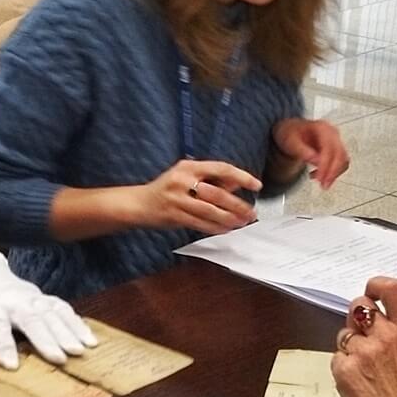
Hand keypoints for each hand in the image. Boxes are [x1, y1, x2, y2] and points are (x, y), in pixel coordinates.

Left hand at [0, 244, 96, 369]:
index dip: (4, 345)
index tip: (11, 365)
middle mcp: (14, 300)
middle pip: (31, 319)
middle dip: (47, 339)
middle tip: (61, 358)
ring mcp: (31, 297)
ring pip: (52, 313)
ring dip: (68, 331)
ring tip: (82, 351)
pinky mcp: (42, 298)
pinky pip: (63, 308)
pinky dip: (77, 323)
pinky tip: (90, 340)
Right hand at [131, 158, 261, 234]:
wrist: (140, 203)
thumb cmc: (167, 188)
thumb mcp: (187, 175)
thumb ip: (211, 178)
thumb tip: (238, 183)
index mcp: (189, 166)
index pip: (221, 168)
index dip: (241, 176)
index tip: (256, 185)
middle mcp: (182, 180)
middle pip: (217, 193)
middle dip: (238, 205)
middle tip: (251, 212)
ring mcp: (177, 199)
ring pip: (210, 211)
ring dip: (229, 219)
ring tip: (241, 223)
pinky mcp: (174, 215)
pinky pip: (200, 223)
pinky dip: (215, 228)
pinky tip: (226, 229)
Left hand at [271, 118, 348, 188]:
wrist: (291, 131)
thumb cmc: (291, 133)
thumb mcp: (291, 141)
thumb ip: (303, 151)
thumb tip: (316, 160)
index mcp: (321, 128)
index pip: (329, 148)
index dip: (326, 165)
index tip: (320, 177)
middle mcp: (331, 133)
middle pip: (340, 154)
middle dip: (332, 172)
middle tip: (324, 184)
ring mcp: (336, 141)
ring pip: (343, 160)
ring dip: (334, 173)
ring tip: (320, 181)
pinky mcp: (336, 150)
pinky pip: (341, 163)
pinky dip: (334, 172)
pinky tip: (321, 176)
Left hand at [330, 277, 396, 396]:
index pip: (392, 290)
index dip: (378, 284)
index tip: (374, 289)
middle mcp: (385, 338)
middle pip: (360, 305)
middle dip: (360, 316)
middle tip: (365, 332)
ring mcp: (362, 352)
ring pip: (346, 332)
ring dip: (352, 344)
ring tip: (366, 366)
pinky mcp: (344, 369)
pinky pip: (338, 356)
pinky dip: (345, 366)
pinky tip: (359, 381)